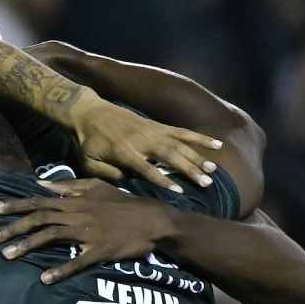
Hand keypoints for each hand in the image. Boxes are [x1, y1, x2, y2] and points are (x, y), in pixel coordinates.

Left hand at [0, 179, 174, 284]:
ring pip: (52, 237)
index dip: (15, 205)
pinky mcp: (100, 251)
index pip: (38, 201)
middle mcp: (76, 215)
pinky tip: (45, 278)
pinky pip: (78, 261)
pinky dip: (61, 269)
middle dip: (12, 227)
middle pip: (39, 220)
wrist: (154, 220)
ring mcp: (88, 233)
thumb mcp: (97, 187)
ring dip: (27, 246)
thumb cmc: (124, 204)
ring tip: (7, 255)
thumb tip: (42, 185)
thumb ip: (69, 186)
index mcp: (74, 201)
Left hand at [69, 98, 221, 192]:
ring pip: (179, 143)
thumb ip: (105, 174)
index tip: (179, 191)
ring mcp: (152, 131)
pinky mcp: (158, 125)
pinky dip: (199, 137)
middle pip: (169, 155)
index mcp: (124, 151)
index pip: (146, 168)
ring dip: (197, 156)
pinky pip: (182, 131)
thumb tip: (126, 183)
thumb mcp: (88, 161)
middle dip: (189, 169)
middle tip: (206, 182)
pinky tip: (216, 144)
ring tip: (212, 169)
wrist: (90, 112)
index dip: (162, 179)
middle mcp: (142, 140)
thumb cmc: (89, 142)